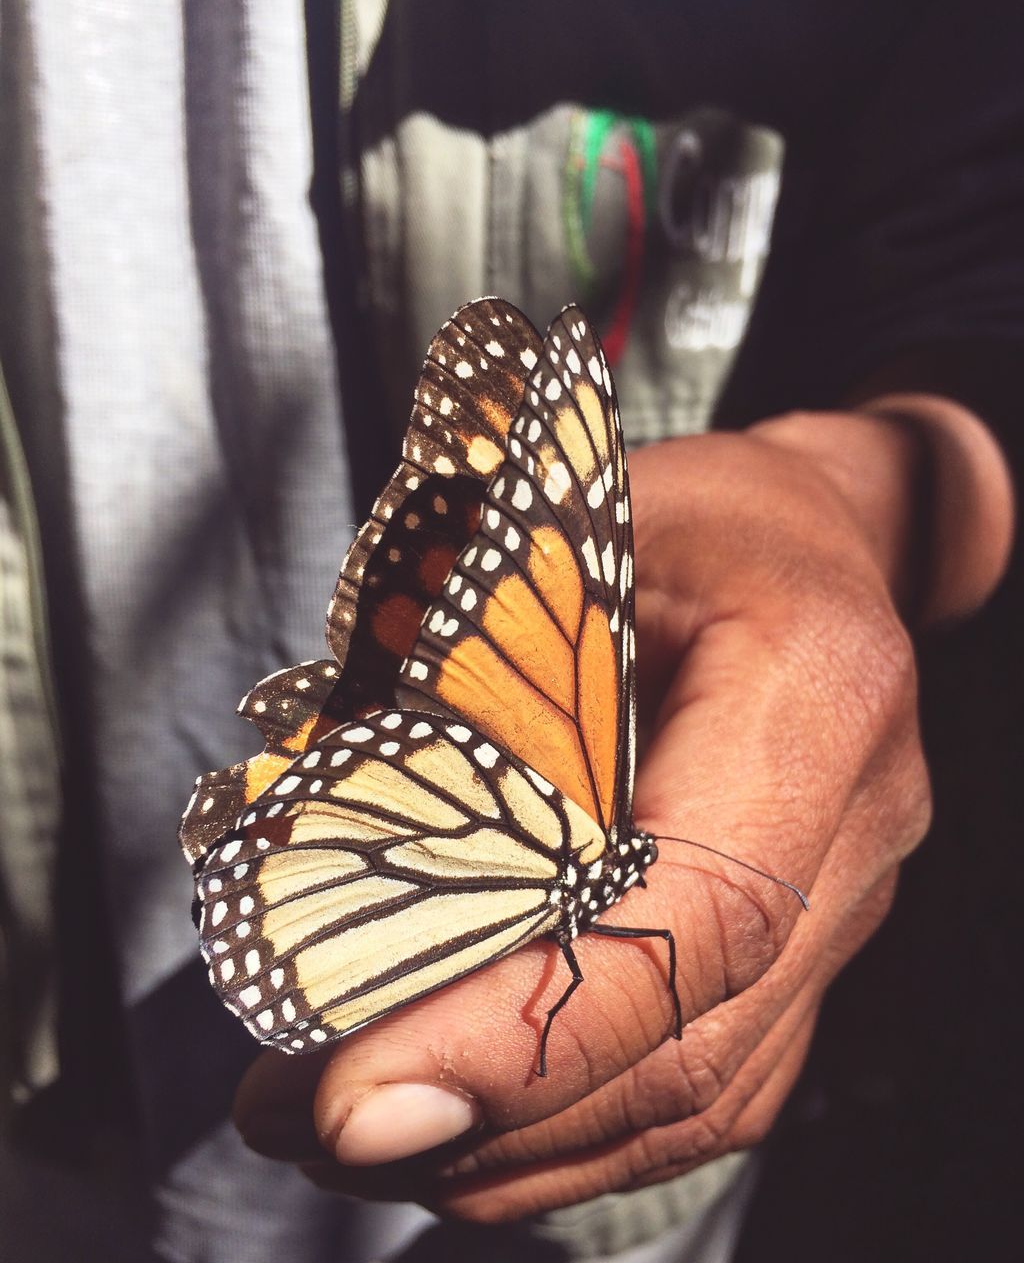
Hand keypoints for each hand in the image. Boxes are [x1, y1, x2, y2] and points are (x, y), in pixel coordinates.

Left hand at [234, 397, 1011, 1221]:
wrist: (816, 542)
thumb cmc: (688, 516)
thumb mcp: (576, 523)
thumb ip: (475, 658)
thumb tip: (306, 812)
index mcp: (814, 691)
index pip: (695, 910)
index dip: (532, 1023)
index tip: (358, 1091)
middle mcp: (856, 824)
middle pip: (691, 1037)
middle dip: (489, 1110)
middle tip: (305, 1121)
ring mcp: (845, 902)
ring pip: (700, 1091)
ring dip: (516, 1142)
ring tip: (346, 1139)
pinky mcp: (805, 947)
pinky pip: (707, 1081)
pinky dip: (572, 1128)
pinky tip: (458, 1127)